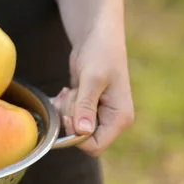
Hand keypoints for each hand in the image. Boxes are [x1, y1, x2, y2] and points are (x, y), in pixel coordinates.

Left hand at [53, 31, 133, 156]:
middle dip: (70, 118)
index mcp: (119, 118)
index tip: (69, 115)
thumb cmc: (101, 53)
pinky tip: (68, 90)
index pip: (94, 146)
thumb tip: (83, 131)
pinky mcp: (87, 107)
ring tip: (72, 89)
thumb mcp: (92, 79)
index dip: (76, 136)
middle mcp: (111, 120)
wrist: (97, 36)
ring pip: (72, 127)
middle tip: (73, 95)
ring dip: (66, 109)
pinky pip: (68, 116)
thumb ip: (86, 106)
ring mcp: (99, 114)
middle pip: (81, 137)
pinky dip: (63, 105)